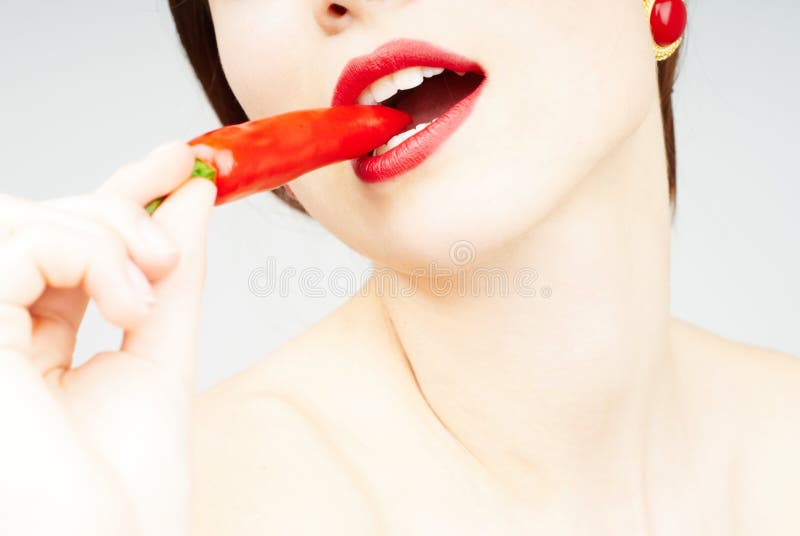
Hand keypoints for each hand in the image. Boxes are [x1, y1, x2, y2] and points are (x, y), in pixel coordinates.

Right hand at [0, 141, 215, 535]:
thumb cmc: (125, 492)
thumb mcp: (160, 362)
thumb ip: (172, 280)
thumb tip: (191, 198)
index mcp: (31, 344)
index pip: (66, 244)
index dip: (120, 190)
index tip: (183, 161)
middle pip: (39, 222)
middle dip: (116, 211)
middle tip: (169, 252)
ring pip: (21, 221)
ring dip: (104, 234)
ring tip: (145, 295)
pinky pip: (17, 245)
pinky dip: (86, 253)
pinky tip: (124, 305)